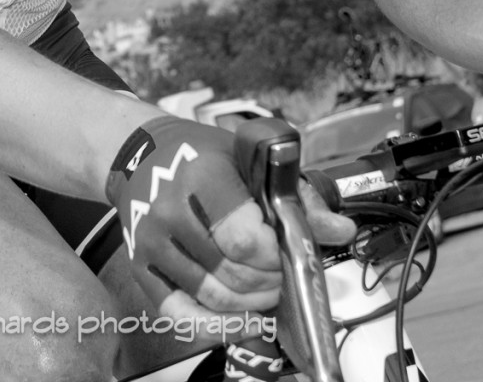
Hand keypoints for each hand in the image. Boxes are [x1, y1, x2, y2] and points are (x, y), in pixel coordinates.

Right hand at [106, 117, 354, 326]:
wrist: (144, 154)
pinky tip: (245, 321)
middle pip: (231, 273)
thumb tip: (342, 231)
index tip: (286, 252)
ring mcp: (151, 243)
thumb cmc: (203, 155)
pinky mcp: (140, 267)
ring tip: (269, 292)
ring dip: (251, 304)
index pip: (243, 238)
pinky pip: (180, 314)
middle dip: (268, 282)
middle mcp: (171, 210)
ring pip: (212, 298)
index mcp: (202, 176)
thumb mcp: (251, 161)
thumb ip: (298, 198)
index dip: (273, 257)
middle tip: (284, 276)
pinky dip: (217, 327)